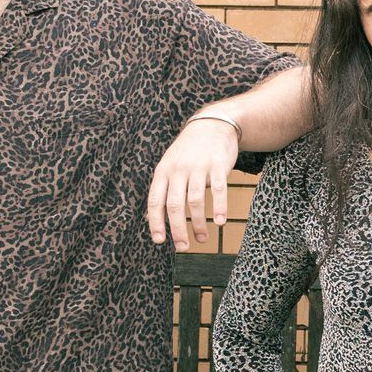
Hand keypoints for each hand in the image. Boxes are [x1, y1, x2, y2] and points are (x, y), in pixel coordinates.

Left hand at [146, 114, 238, 250]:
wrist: (212, 124)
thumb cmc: (188, 152)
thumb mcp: (169, 165)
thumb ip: (162, 190)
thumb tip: (151, 219)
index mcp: (163, 172)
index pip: (155, 201)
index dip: (156, 223)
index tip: (160, 241)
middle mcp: (178, 170)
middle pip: (174, 205)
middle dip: (178, 230)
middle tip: (182, 247)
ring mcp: (198, 167)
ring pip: (195, 201)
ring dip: (198, 224)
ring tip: (202, 239)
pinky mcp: (218, 165)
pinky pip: (218, 190)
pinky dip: (219, 208)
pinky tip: (219, 222)